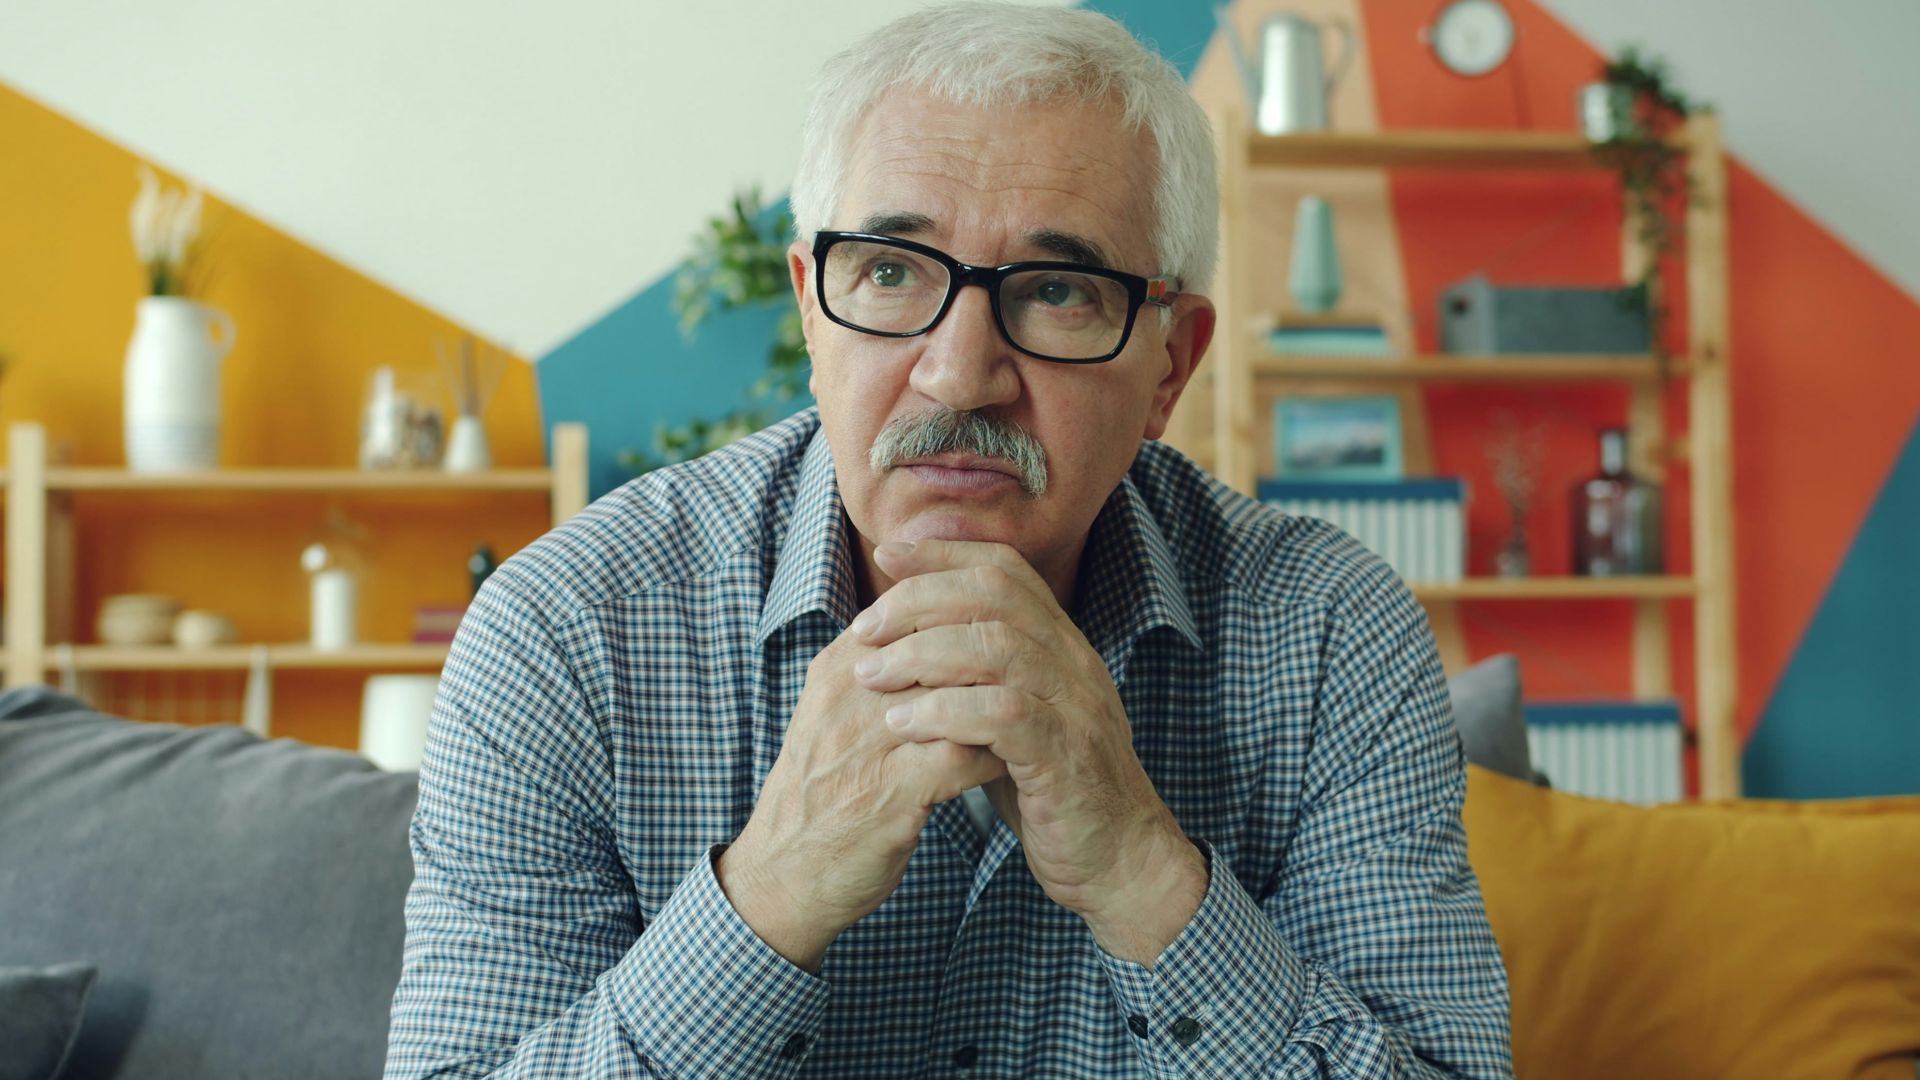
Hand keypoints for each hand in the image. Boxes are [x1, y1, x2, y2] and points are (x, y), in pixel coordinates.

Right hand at [717, 619, 1006, 971]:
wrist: (781, 876)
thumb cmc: (823, 793)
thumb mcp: (836, 716)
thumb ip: (879, 672)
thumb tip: (936, 631)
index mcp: (840, 668)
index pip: (917, 608)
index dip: (974, 617)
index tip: (1014, 637)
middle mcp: (849, 694)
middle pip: (943, 639)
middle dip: (997, 653)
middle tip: (1038, 672)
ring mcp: (868, 742)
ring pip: (959, 690)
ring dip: (1003, 700)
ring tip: (1032, 713)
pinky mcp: (890, 793)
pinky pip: (964, 754)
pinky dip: (996, 754)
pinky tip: (1014, 763)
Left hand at [850, 540, 1206, 963]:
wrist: (1117, 861)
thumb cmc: (1050, 790)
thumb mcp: (1011, 720)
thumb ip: (973, 679)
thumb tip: (906, 642)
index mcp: (1061, 645)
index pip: (1005, 568)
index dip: (944, 552)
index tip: (886, 552)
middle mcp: (1074, 663)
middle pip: (996, 593)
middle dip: (920, 599)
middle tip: (863, 629)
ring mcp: (1076, 706)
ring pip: (998, 646)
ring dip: (923, 654)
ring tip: (871, 677)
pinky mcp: (1066, 756)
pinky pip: (1002, 714)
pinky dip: (945, 712)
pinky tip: (903, 725)